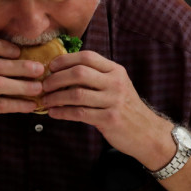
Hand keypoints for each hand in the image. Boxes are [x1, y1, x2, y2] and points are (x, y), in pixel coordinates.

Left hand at [42, 51, 173, 167]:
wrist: (146, 133)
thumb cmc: (125, 108)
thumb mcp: (116, 86)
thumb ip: (96, 76)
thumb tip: (63, 71)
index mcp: (115, 71)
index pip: (87, 57)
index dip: (66, 60)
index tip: (51, 67)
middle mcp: (116, 83)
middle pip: (79, 73)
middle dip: (56, 78)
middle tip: (44, 86)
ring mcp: (113, 101)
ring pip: (76, 94)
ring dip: (56, 97)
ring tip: (45, 101)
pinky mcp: (109, 119)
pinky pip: (79, 113)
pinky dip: (62, 112)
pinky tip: (53, 113)